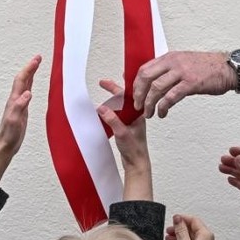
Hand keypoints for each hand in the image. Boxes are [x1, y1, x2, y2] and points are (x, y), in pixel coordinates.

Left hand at [0, 55, 41, 184]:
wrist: (5, 145)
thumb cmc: (9, 135)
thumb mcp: (14, 120)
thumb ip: (20, 106)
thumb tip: (28, 93)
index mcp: (15, 100)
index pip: (22, 80)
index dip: (29, 68)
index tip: (37, 59)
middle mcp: (16, 99)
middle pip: (23, 79)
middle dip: (31, 67)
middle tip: (38, 58)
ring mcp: (18, 104)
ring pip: (25, 85)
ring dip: (30, 75)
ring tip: (36, 66)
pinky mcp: (22, 110)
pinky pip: (26, 93)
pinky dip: (30, 86)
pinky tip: (32, 87)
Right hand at [98, 79, 152, 200]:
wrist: (136, 163)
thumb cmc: (135, 150)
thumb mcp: (122, 133)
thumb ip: (112, 120)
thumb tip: (102, 108)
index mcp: (138, 114)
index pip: (131, 95)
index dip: (125, 84)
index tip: (119, 75)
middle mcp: (135, 116)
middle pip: (124, 98)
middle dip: (114, 90)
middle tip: (102, 83)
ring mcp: (130, 121)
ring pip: (120, 106)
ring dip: (111, 100)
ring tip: (102, 95)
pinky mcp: (125, 127)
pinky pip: (117, 114)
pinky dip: (110, 111)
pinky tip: (103, 111)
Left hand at [133, 51, 234, 117]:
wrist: (228, 68)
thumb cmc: (208, 67)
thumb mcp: (184, 62)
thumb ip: (169, 69)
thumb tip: (155, 81)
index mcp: (170, 57)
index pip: (144, 68)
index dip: (136, 83)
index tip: (134, 95)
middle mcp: (173, 62)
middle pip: (146, 77)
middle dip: (139, 94)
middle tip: (137, 106)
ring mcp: (182, 72)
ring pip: (156, 88)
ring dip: (149, 103)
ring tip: (148, 114)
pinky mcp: (191, 83)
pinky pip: (171, 97)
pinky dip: (163, 107)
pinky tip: (162, 113)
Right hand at [164, 214, 216, 239]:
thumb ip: (180, 229)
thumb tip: (178, 218)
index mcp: (205, 234)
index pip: (194, 220)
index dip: (182, 219)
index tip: (173, 220)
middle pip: (192, 229)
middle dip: (179, 229)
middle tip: (169, 230)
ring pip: (190, 238)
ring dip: (179, 238)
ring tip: (168, 239)